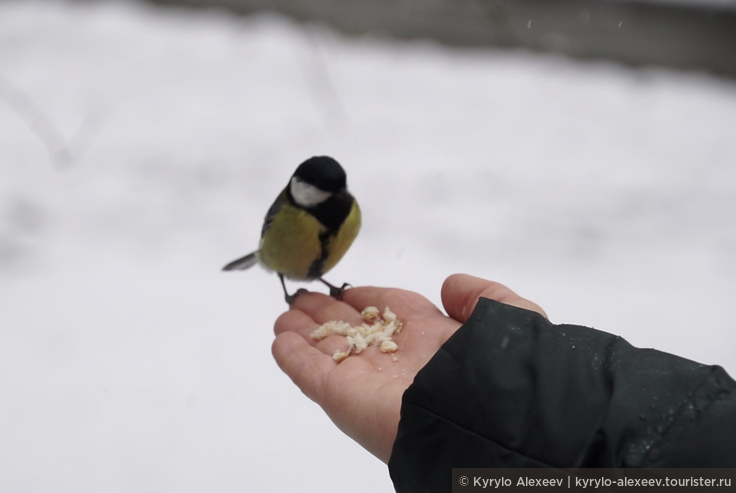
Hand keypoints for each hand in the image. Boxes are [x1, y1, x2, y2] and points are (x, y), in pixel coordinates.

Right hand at [272, 273, 545, 462]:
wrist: (481, 424)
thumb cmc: (498, 370)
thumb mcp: (509, 316)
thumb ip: (481, 296)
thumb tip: (450, 285)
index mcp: (433, 339)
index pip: (392, 311)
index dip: (368, 297)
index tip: (349, 288)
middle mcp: (396, 359)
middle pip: (353, 329)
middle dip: (328, 313)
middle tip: (303, 298)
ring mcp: (365, 378)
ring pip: (327, 349)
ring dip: (304, 331)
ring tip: (285, 315)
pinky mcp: (340, 396)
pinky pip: (309, 373)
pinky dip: (292, 356)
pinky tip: (280, 340)